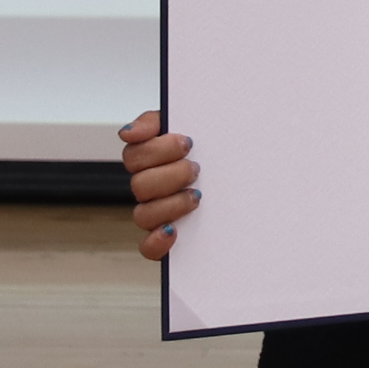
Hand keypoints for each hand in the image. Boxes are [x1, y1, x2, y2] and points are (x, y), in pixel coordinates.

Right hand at [120, 110, 196, 263]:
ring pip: (142, 216)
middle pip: (140, 185)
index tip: (187, 143)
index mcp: (149, 159)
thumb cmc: (211, 147)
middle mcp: (149, 188)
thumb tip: (127, 132)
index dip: (158, 150)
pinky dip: (157, 241)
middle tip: (196, 168)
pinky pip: (148, 248)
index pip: (134, 155)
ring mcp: (156, 213)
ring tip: (198, 196)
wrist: (240, 170)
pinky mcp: (166, 239)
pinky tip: (173, 230)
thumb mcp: (191, 122)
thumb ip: (160, 119)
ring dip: (171, 205)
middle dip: (171, 175)